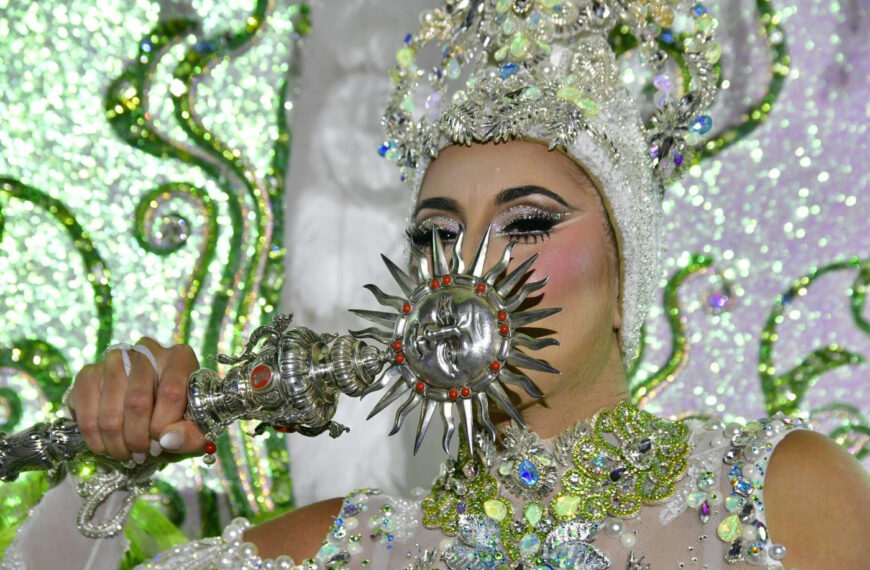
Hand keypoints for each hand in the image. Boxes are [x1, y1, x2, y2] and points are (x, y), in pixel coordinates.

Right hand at [70, 338, 205, 461]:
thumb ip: (190, 435)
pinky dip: (92, 433)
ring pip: (110, 408)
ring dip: (115, 440)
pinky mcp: (90, 372)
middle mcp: (146, 352)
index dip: (163, 425)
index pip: (170, 392)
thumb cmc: (180, 414)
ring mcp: (115, 359)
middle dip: (136, 438)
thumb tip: (167, 441)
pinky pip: (84, 405)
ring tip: (125, 453)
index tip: (160, 444)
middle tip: (140, 454)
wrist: (153, 405)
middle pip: (136, 401)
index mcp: (180, 358)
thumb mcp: (198, 426)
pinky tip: (104, 445)